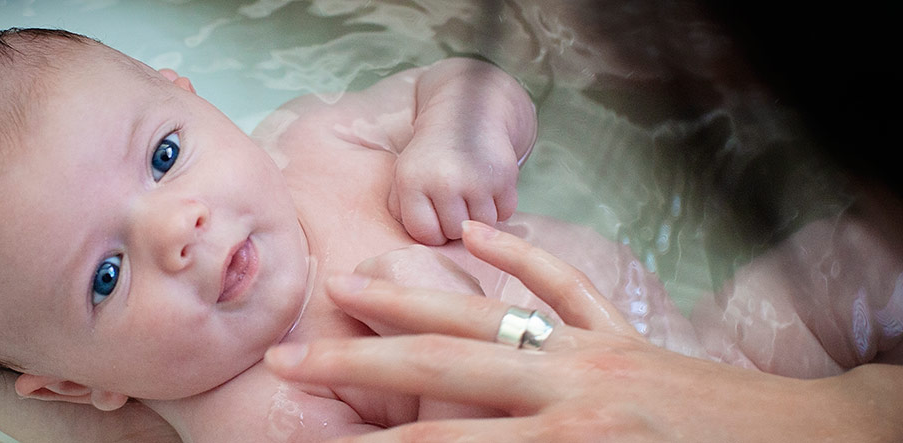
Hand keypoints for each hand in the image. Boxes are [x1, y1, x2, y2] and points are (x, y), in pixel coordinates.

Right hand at [266, 221, 898, 441]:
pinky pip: (560, 286)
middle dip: (354, 364)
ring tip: (347, 288)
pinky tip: (470, 236)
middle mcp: (564, 389)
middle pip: (435, 368)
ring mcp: (590, 351)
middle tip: (288, 358)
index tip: (314, 440)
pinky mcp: (620, 333)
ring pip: (481, 316)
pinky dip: (515, 257)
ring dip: (409, 301)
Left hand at [388, 130, 518, 245]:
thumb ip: (400, 211)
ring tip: (470, 193)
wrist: (467, 111)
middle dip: (454, 223)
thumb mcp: (403, 176)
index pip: (425, 235)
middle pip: (454, 234)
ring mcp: (477, 179)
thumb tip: (418, 243)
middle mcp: (444, 180)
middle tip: (454, 200)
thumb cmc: (430, 153)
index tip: (434, 215)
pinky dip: (499, 206)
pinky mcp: (504, 176)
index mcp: (412, 181)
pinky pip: (505, 214)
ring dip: (478, 216)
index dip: (432, 230)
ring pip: (482, 226)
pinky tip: (487, 186)